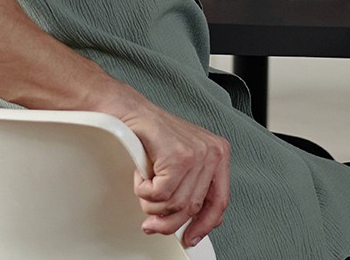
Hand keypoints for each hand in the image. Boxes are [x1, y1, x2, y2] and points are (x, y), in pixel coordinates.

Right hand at [109, 91, 230, 246]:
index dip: (204, 225)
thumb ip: (191, 189)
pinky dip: (144, 191)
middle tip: (151, 222)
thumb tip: (189, 223)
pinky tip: (142, 175)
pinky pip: (160, 194)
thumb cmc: (152, 135)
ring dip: (152, 203)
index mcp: (219, 154)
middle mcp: (213, 153)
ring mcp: (197, 154)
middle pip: (193, 208)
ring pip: (175, 204)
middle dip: (167, 220)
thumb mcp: (182, 162)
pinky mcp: (178, 157)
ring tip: (145, 185)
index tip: (190, 237)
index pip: (220, 201)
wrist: (129, 112)